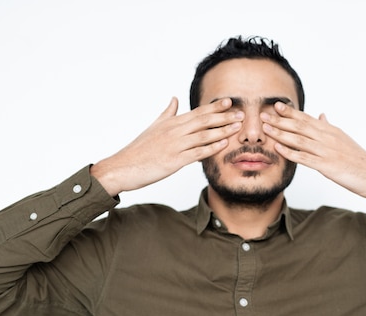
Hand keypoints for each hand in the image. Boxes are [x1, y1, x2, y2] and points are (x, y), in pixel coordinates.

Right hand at [91, 97, 242, 195]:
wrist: (122, 167)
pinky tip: (223, 145)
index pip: (197, 112)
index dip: (215, 107)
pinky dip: (211, 148)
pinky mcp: (173, 161)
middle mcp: (174, 131)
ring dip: (222, 131)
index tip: (230, 102)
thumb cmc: (138, 149)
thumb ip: (167, 113)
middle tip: (242, 113)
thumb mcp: (153, 127)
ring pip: (203, 136)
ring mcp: (174, 146)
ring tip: (237, 127)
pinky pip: (196, 153)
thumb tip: (175, 98)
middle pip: (203, 121)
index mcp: (171, 123)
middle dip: (224, 117)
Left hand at [262, 102, 365, 197]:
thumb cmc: (357, 158)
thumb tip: (322, 115)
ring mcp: (326, 151)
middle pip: (299, 126)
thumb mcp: (343, 138)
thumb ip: (329, 127)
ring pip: (299, 139)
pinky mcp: (326, 165)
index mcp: (330, 130)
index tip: (276, 105)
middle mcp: (326, 137)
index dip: (290, 112)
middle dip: (280, 120)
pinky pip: (304, 157)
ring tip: (266, 129)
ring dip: (281, 133)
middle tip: (263, 115)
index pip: (307, 118)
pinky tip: (278, 148)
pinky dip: (290, 152)